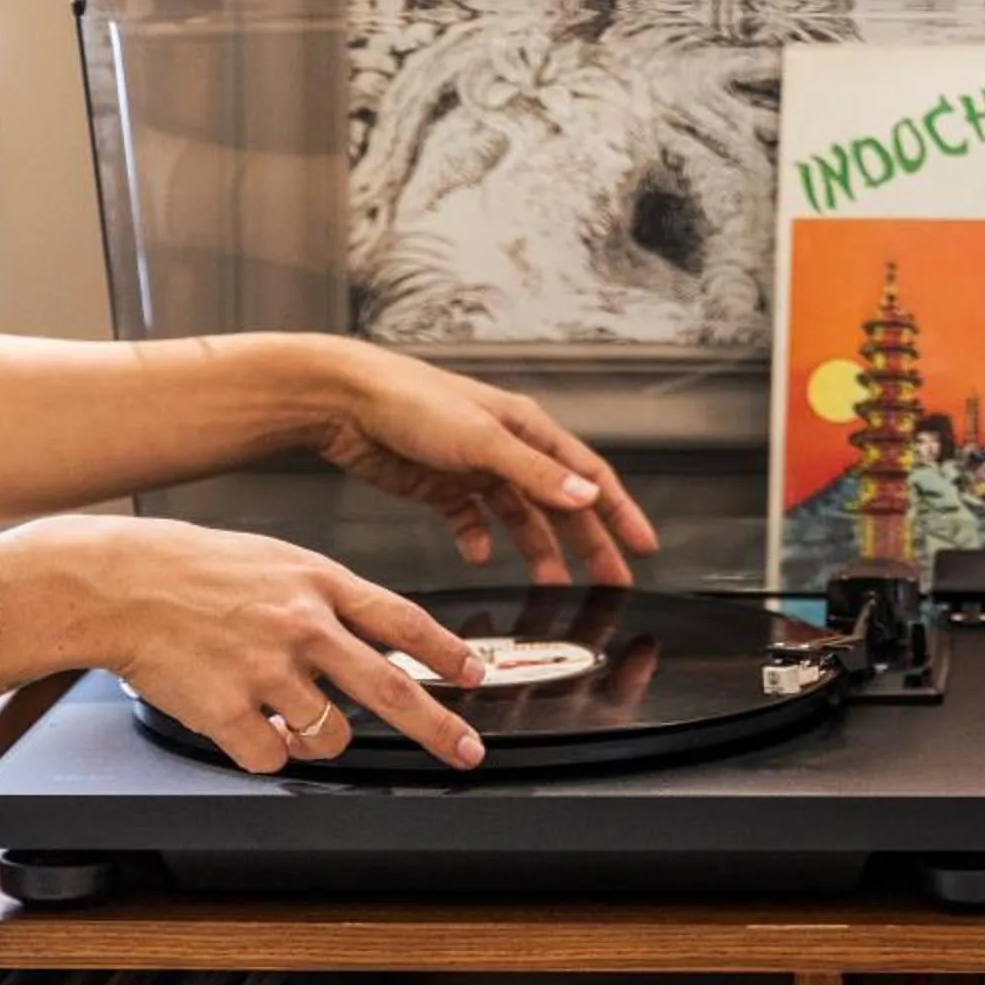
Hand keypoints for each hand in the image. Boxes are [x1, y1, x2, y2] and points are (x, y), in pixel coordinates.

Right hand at [6, 516, 493, 773]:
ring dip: (318, 739)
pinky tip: (240, 721)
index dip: (447, 654)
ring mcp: (266, 669)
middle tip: (468, 753)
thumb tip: (372, 634)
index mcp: (316, 583)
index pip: (403, 621)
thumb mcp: (271, 560)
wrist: (107, 582)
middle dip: (440, 728)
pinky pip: (271, 757)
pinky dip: (262, 750)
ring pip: (332, 735)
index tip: (476, 677)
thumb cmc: (183, 568)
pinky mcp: (228, 710)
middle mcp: (302, 626)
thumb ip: (324, 596)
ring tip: (284, 713)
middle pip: (391, 690)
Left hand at [302, 339, 659, 586]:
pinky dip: (479, 541)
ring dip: (538, 551)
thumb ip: (536, 473)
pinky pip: (472, 522)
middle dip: (588, 544)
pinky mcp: (441, 487)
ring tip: (551, 584)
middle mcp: (507, 449)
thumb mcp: (481, 439)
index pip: (589, 476)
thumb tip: (586, 498)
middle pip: (560, 504)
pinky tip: (479, 555)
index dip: (620, 513)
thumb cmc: (409, 400)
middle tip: (611, 580)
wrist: (341, 401)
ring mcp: (474, 469)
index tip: (643, 546)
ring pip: (520, 518)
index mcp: (528, 430)